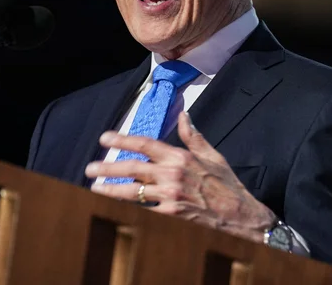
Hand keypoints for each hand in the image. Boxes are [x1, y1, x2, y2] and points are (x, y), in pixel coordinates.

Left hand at [85, 111, 275, 242]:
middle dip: (108, 167)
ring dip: (110, 189)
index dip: (122, 140)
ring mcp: (171, 196)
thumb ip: (194, 136)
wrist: (241, 216)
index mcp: (181, 157)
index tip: (105, 138)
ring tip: (94, 188)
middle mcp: (173, 174)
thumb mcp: (213, 156)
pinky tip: (114, 206)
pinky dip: (128, 208)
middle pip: (132, 167)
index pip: (145, 144)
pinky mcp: (171, 215)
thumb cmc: (227, 186)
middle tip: (90, 168)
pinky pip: (144, 211)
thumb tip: (184, 116)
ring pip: (133, 191)